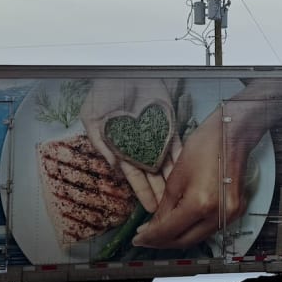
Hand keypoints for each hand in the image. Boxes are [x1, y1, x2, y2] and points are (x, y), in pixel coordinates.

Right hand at [80, 79, 181, 211]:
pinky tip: (188, 174)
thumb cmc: (103, 92)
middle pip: (153, 174)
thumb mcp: (93, 118)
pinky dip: (182, 159)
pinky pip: (177, 145)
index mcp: (121, 147)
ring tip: (181, 199)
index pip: (134, 175)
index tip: (149, 209)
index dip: (141, 192)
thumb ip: (102, 144)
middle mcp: (140, 146)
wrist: (123, 71)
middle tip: (169, 211)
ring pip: (167, 164)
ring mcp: (156, 136)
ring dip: (173, 181)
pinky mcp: (169, 125)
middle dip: (160, 192)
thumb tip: (115, 169)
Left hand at [133, 102, 264, 247]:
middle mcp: (217, 216)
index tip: (137, 239)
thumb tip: (154, 226)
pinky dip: (194, 229)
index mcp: (199, 205)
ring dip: (178, 237)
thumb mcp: (176, 177)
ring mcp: (230, 216)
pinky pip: (210, 228)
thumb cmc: (204, 148)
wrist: (232, 135)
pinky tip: (182, 224)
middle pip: (185, 240)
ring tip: (161, 231)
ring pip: (198, 237)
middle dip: (163, 242)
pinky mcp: (236, 211)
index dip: (151, 238)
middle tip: (146, 238)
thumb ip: (165, 206)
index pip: (169, 231)